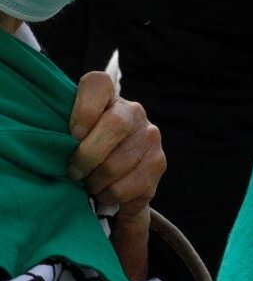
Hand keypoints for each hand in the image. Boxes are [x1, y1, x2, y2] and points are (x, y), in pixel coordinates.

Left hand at [67, 72, 164, 280]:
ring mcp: (149, 137)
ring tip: (95, 188)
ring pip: (127, 156)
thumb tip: (76, 194)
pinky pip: (140, 180)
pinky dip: (121, 194)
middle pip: (116, 122)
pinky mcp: (157, 164)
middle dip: (89, 157)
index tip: (69, 136)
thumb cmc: (83, 168)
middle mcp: (133, 112)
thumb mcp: (73, 161)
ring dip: (104, 181)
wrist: (111, 187)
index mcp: (106, 100)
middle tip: (75, 174)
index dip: (81, 110)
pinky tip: (112, 196)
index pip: (97, 84)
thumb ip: (70, 148)